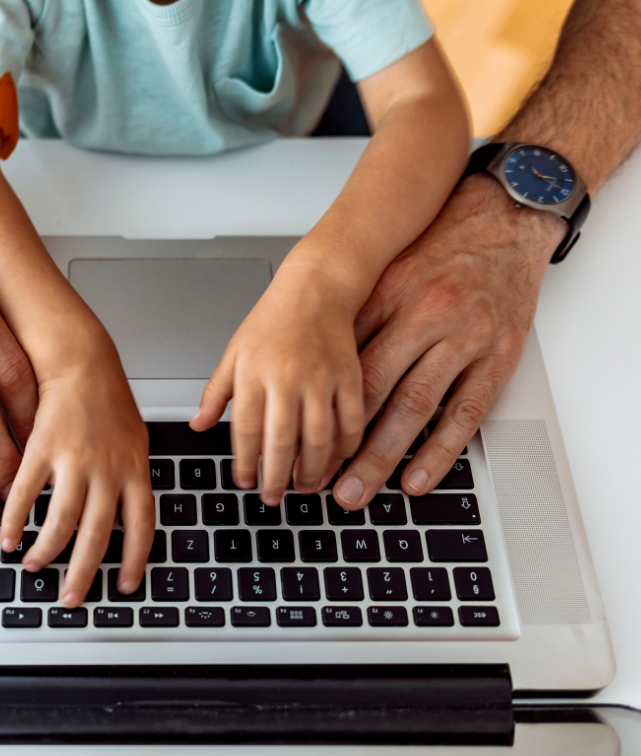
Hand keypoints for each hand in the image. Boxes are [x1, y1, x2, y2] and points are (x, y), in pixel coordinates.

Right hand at [0, 341, 153, 607]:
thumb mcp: (135, 441)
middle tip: (72, 598)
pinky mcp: (43, 448)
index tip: (126, 585)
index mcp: (136, 469)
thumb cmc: (109, 400)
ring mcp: (76, 459)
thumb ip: (131, 479)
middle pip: (98, 535)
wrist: (82, 360)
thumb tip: (127, 519)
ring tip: (35, 568)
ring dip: (46, 551)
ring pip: (62, 520)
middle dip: (84, 574)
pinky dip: (16, 519)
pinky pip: (27, 493)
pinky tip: (9, 536)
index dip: (135, 560)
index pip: (141, 526)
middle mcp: (109, 469)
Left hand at [191, 260, 364, 504]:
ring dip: (311, 471)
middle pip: (281, 441)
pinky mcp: (350, 377)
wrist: (316, 288)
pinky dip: (345, 447)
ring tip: (303, 487)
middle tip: (273, 497)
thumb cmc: (272, 321)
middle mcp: (287, 378)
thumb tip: (198, 424)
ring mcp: (321, 379)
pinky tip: (336, 460)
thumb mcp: (234, 352)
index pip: (244, 430)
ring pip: (318, 438)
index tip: (243, 481)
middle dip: (275, 477)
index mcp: (254, 373)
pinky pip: (351, 422)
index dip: (243, 462)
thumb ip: (216, 392)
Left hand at [331, 175, 565, 509]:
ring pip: (417, 406)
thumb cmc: (439, 247)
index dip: (316, 405)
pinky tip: (417, 478)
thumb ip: (351, 317)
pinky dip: (440, 450)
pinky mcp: (498, 355)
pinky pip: (467, 412)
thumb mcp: (385, 270)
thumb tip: (307, 367)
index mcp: (389, 294)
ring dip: (384, 455)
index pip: (343, 361)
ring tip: (358, 489)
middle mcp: (426, 315)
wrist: (505, 218)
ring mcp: (466, 337)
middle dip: (342, 442)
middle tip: (316, 479)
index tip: (297, 438)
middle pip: (374, 390)